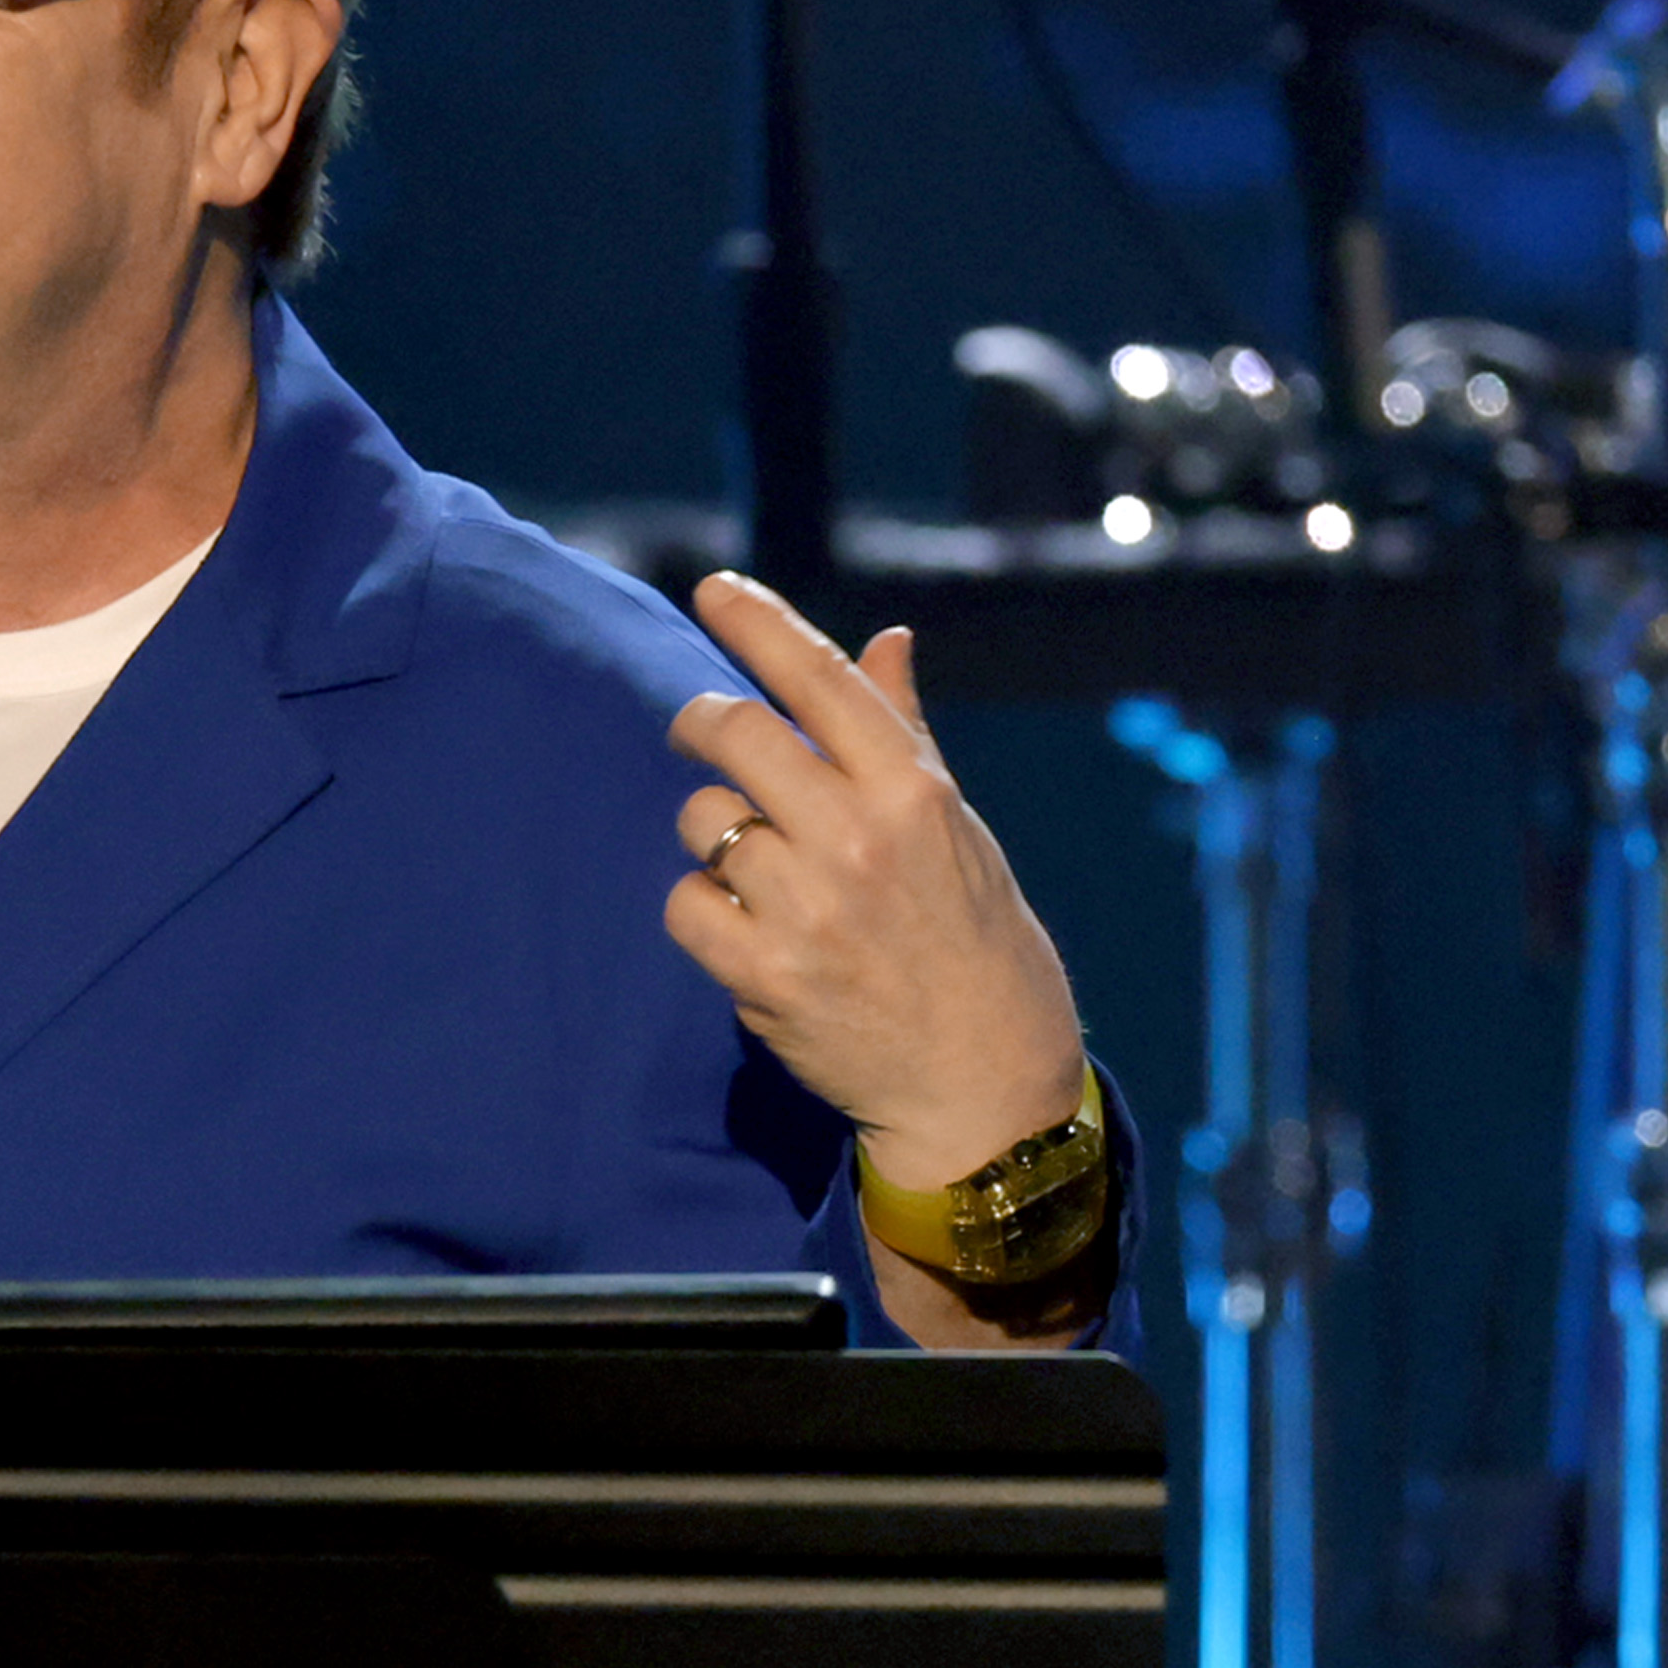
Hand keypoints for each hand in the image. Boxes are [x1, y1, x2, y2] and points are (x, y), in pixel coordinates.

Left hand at [665, 571, 1090, 1199]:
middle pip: (736, 735)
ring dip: (713, 832)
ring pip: (703, 822)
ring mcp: (807, 909)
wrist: (982, 1080)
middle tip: (699, 732)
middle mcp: (858, 840)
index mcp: (912, 793)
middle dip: (702, 723)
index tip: (713, 586)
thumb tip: (885, 640)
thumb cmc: (974, 940)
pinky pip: (685, 902)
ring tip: (760, 868)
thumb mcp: (959, 829)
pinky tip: (742, 925)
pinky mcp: (764, 975)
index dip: (758, 623)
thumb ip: (903, 735)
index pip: (820, 681)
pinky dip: (700, 905)